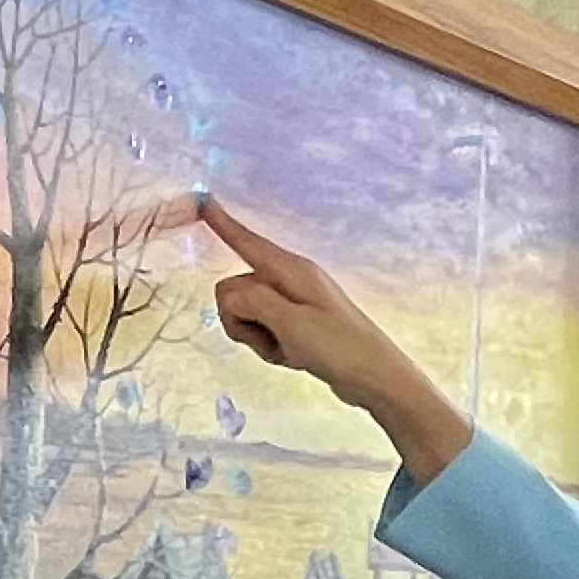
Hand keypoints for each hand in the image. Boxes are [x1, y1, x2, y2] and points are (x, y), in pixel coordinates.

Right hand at [194, 198, 472, 479]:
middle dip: (239, 318)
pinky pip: (262, 330)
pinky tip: (293, 357)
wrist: (377, 380)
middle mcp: (291, 280)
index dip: (221, 223)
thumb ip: (252, 302)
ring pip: (244, 312)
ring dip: (255, 336)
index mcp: (292, 270)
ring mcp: (293, 303)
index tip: (201, 198)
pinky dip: (268, 346)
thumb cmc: (341, 349)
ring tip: (287, 349)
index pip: (247, 241)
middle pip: (234, 288)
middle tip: (273, 338)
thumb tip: (229, 295)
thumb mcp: (290, 323)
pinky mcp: (296, 324)